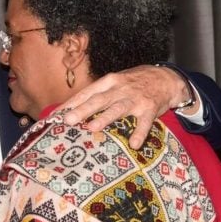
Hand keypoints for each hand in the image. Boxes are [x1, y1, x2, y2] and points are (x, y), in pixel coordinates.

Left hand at [61, 64, 197, 148]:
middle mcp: (120, 89)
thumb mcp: (114, 83)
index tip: (55, 116)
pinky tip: (134, 144)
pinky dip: (139, 133)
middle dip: (82, 110)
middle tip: (68, 120)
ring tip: (92, 128)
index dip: (70, 104)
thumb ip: (96, 95)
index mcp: (108, 82)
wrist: (165, 77)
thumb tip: (71, 110)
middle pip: (99, 100)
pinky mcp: (150, 108)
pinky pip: (144, 123)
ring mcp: (135, 99)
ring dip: (104, 118)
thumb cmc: (133, 83)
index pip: (86, 93)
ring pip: (117, 108)